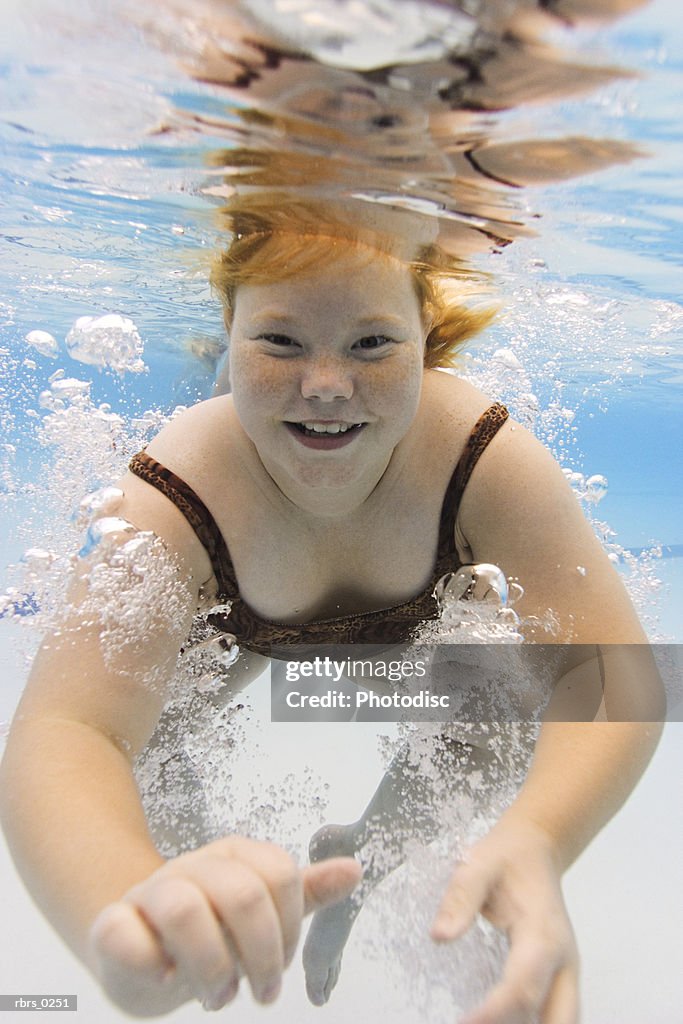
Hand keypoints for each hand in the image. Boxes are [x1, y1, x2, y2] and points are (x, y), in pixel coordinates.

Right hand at [88, 835, 361, 1016]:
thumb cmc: (208, 930)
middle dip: (261, 955)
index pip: (280, 875)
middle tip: (261, 993)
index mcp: (233, 857)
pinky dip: (149, 960)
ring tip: (218, 994)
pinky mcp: (111, 925)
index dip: (290, 929)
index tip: (282, 964)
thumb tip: (355, 870)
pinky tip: (165, 977)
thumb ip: (305, 893)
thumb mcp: (261, 910)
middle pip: (243, 893)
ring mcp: (150, 893)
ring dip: (211, 968)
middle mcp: (193, 867)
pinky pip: (122, 932)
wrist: (139, 948)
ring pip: (185, 909)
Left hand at [431, 821, 578, 1023]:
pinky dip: (534, 1023)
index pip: (523, 986)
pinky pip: (557, 1015)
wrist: (535, 848)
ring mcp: (566, 971)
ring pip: (563, 1020)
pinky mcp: (559, 977)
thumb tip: (440, 936)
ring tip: (482, 1022)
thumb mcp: (477, 864)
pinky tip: (502, 1022)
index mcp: (543, 933)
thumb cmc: (506, 857)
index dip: (495, 1013)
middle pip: (555, 1019)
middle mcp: (563, 960)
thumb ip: (460, 898)